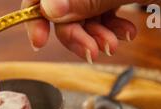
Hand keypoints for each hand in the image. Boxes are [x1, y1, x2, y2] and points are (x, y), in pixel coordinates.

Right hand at [22, 0, 137, 62]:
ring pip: (83, 12)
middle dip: (74, 32)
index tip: (39, 42)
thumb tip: (50, 9)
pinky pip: (102, 11)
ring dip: (94, 35)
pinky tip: (124, 34)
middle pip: (62, 5)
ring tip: (111, 46)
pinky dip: (110, 28)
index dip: (36, 15)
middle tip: (90, 52)